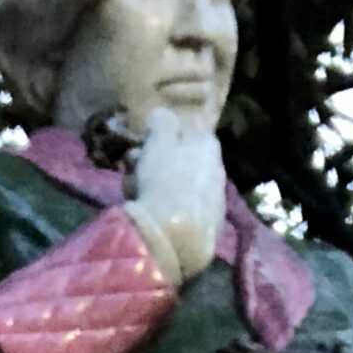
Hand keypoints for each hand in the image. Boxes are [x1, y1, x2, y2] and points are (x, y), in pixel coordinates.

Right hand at [128, 108, 226, 282]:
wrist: (174, 238)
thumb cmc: (165, 181)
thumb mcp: (158, 141)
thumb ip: (161, 121)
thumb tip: (162, 115)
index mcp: (209, 145)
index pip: (186, 132)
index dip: (161, 138)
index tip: (141, 148)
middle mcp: (218, 170)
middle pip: (183, 162)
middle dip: (158, 165)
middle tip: (133, 173)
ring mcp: (216, 202)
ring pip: (182, 189)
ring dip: (160, 190)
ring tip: (137, 199)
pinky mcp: (210, 230)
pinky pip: (185, 213)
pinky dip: (170, 213)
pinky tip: (155, 221)